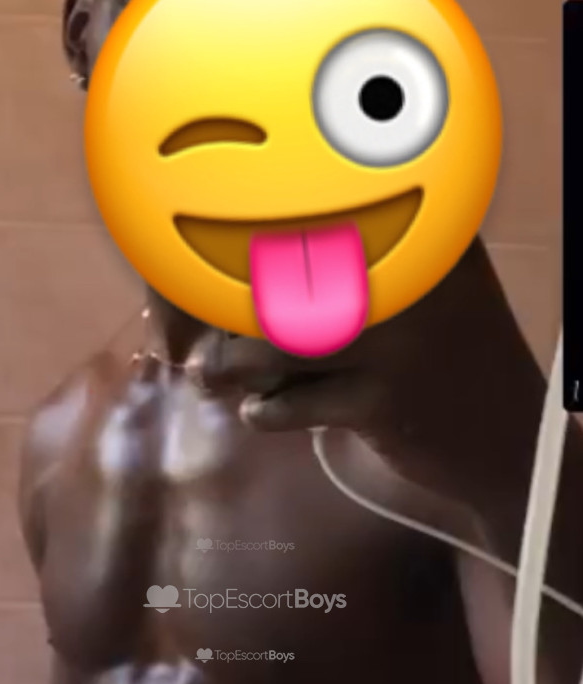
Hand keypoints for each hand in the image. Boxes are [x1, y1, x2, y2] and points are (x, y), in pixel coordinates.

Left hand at [200, 238, 543, 505]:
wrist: (508, 436)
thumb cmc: (446, 355)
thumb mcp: (415, 290)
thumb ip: (347, 262)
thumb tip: (233, 268)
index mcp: (413, 229)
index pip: (301, 217)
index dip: (239, 247)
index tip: (205, 280)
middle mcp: (405, 272)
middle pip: (278, 276)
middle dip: (227, 314)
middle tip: (205, 339)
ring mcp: (395, 338)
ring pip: (277, 339)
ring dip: (234, 364)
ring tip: (215, 376)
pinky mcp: (382, 400)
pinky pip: (295, 400)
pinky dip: (266, 410)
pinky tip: (261, 412)